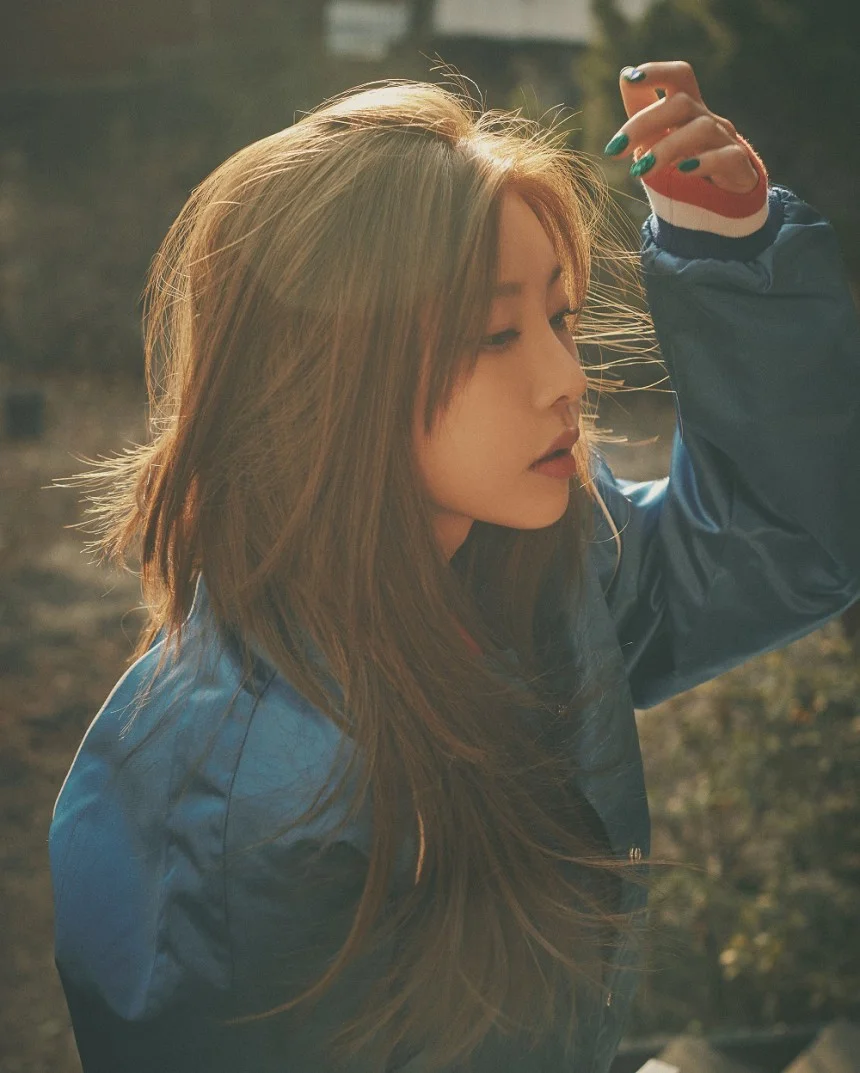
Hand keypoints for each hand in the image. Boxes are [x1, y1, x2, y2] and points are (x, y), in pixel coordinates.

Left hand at [604, 61, 759, 194]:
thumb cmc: (682, 163)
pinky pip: (726, 157)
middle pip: (681, 103)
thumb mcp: (656, 137)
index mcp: (687, 108)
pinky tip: (682, 171)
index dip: (657, 71)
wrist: (718, 201)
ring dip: (666, 148)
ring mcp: (724, 140)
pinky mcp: (737, 165)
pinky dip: (704, 162)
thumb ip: (641, 109)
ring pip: (701, 128)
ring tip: (640, 171)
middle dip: (644, 124)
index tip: (630, 79)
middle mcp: (707, 118)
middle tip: (614, 150)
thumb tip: (624, 74)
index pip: (679, 75)